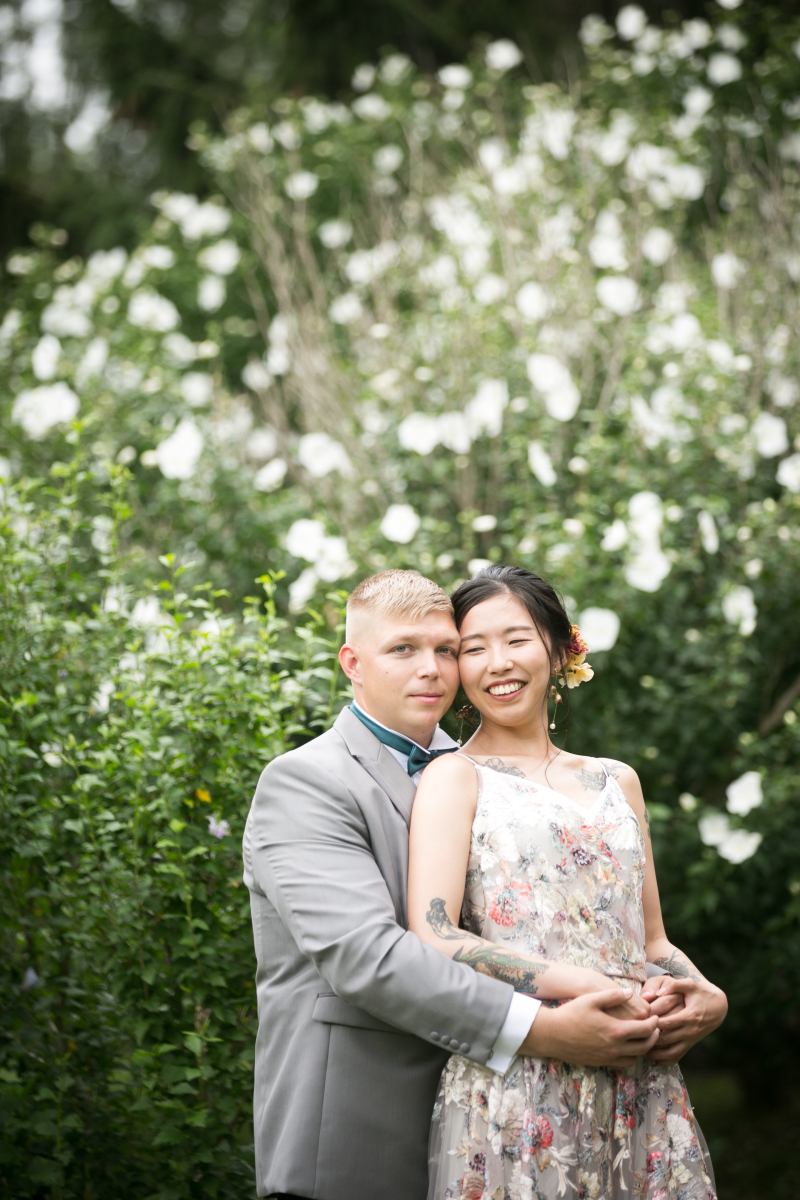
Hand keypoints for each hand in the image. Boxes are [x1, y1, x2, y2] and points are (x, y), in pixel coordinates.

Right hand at [521, 988, 659, 1068]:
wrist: (553, 1035)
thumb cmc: (571, 1014)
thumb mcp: (591, 999)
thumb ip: (613, 995)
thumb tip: (630, 993)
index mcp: (616, 1030)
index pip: (645, 1029)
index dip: (654, 1023)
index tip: (655, 1016)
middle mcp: (615, 1048)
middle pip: (645, 1046)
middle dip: (654, 1036)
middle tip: (655, 1027)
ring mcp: (609, 1058)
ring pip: (636, 1057)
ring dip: (644, 1048)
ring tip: (643, 1036)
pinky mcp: (602, 1063)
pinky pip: (624, 1064)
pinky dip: (632, 1056)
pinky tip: (628, 1046)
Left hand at [644, 977, 726, 1063]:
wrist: (719, 1006)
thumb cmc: (701, 993)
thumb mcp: (690, 984)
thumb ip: (674, 985)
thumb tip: (658, 992)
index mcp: (690, 1016)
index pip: (667, 1023)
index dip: (652, 1022)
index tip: (639, 1019)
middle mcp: (691, 1031)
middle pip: (666, 1039)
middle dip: (650, 1038)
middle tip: (634, 1034)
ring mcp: (691, 1039)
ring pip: (671, 1052)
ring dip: (655, 1052)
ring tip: (640, 1047)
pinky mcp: (690, 1044)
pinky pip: (677, 1056)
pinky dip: (665, 1059)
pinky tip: (652, 1057)